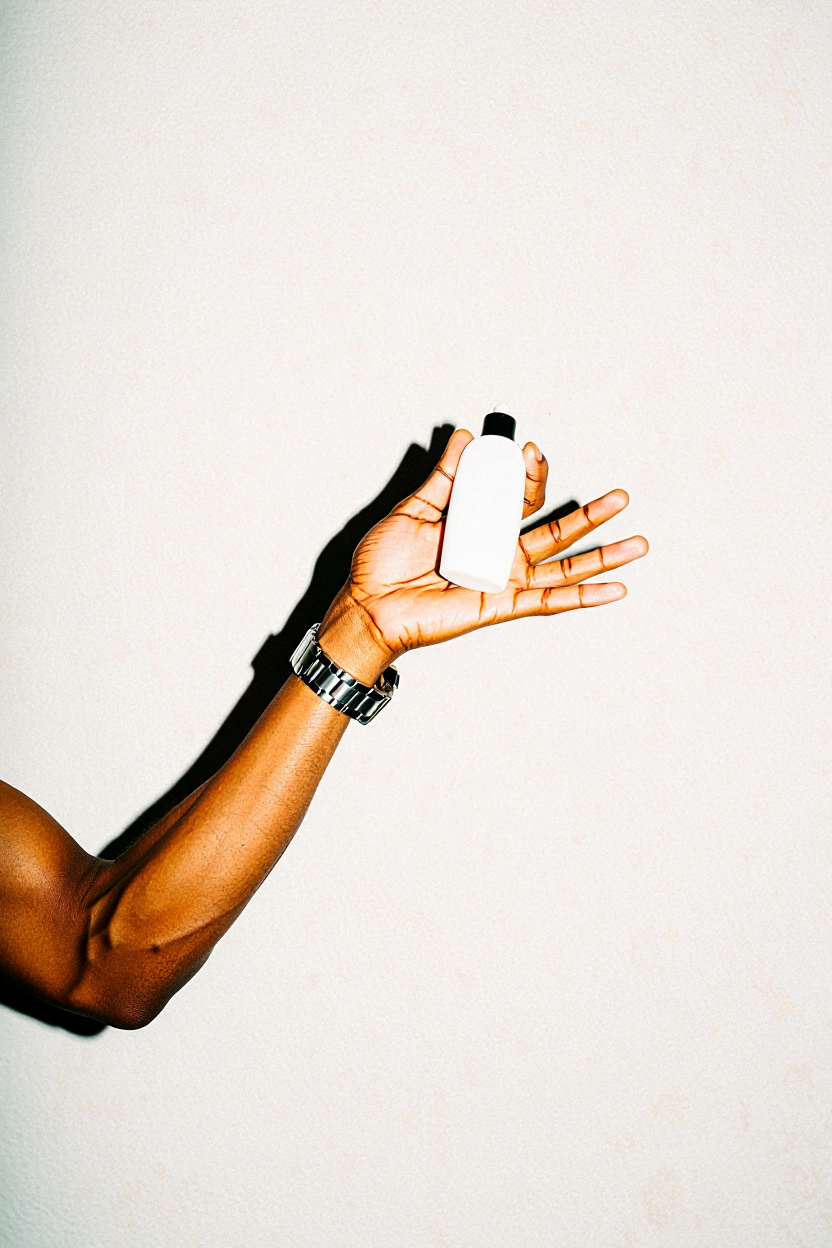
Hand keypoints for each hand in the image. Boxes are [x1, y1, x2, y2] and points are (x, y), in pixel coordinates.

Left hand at [318, 429, 647, 681]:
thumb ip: (445, 477)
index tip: (527, 450)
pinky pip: (548, 600)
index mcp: (480, 526)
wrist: (367, 603)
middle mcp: (498, 552)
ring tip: (638, 543)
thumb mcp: (415, 508)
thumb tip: (466, 437)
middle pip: (556, 531)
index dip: (530, 475)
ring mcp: (503, 579)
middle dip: (591, 515)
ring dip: (602, 555)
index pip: (520, 498)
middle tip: (621, 496)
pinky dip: (583, 596)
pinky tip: (616, 589)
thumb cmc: (383, 563)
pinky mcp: (500, 604)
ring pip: (564, 566)